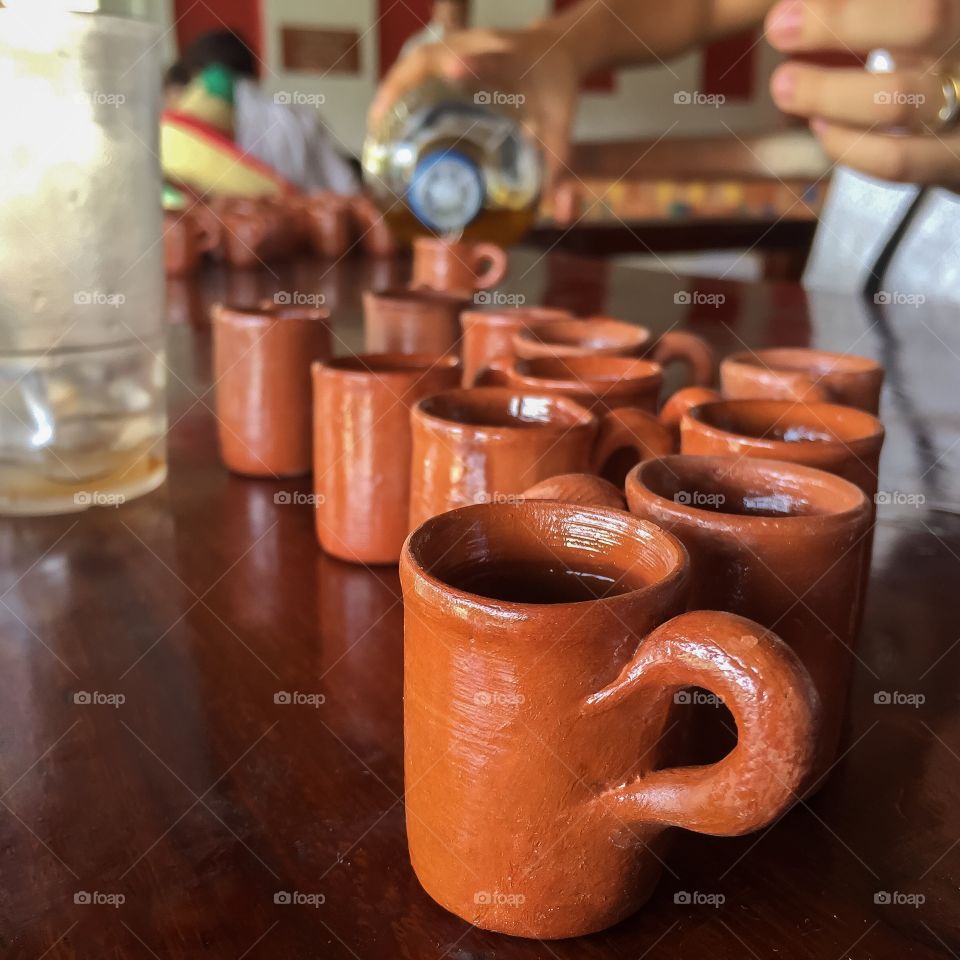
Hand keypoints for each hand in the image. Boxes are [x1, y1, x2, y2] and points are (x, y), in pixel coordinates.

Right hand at [368, 26, 580, 188]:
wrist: (557, 50)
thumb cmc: (557, 91)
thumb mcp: (562, 126)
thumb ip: (558, 164)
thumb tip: (555, 210)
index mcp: (515, 63)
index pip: (493, 59)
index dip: (473, 63)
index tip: (453, 69)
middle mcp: (484, 45)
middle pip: (433, 53)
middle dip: (402, 82)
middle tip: (381, 121)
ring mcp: (464, 43)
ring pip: (418, 56)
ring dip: (393, 85)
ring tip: (376, 122)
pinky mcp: (452, 48)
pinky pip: (417, 63)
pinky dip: (398, 85)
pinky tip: (386, 112)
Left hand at [766, 0, 959, 187]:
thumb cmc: (925, 52)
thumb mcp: (899, 20)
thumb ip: (866, 12)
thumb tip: (795, 6)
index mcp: (956, 8)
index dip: (849, 1)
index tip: (792, 4)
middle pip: (926, 17)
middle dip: (840, 22)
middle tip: (779, 25)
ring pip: (900, 100)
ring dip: (829, 92)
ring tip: (784, 85)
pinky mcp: (954, 158)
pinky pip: (898, 160)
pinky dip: (849, 145)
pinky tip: (821, 126)